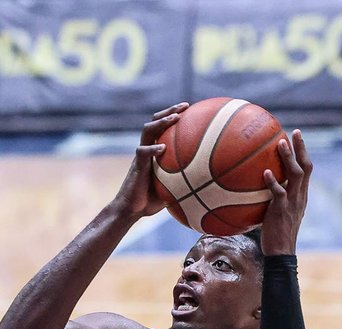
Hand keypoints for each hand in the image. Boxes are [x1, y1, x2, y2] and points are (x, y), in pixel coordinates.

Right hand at [111, 103, 187, 218]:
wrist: (131, 209)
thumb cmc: (151, 200)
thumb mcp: (173, 188)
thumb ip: (185, 181)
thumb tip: (210, 184)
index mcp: (155, 152)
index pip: (163, 128)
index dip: (175, 116)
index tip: (191, 109)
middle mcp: (147, 149)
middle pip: (155, 121)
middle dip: (170, 111)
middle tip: (186, 106)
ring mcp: (141, 156)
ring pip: (147, 131)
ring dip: (161, 122)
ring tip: (174, 118)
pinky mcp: (137, 166)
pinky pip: (142, 153)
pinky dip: (152, 149)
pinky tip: (162, 148)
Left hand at [260, 129, 312, 255]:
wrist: (281, 252)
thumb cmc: (275, 233)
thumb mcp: (277, 211)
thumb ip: (272, 197)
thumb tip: (254, 185)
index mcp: (300, 195)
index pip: (306, 169)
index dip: (303, 152)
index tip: (296, 136)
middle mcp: (299, 196)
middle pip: (305, 167)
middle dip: (301, 148)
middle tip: (294, 132)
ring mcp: (292, 203)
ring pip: (295, 176)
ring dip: (288, 158)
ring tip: (280, 143)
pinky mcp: (282, 211)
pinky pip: (279, 193)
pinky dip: (273, 182)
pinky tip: (264, 173)